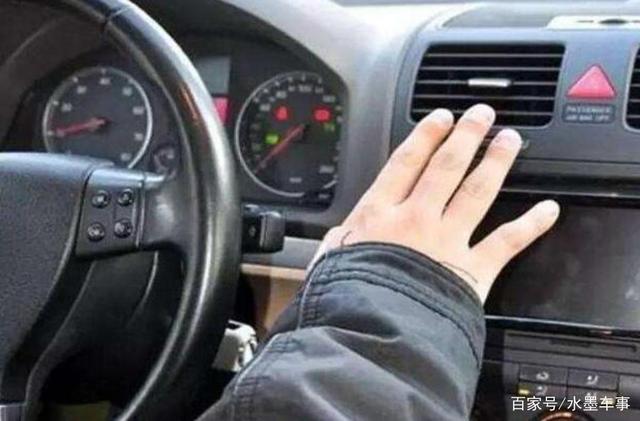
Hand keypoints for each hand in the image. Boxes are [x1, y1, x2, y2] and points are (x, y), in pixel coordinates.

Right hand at [313, 104, 559, 301]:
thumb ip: (338, 243)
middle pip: (445, 167)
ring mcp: (447, 240)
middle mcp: (416, 218)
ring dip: (495, 162)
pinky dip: (531, 225)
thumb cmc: (347, 297)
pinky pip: (507, 242)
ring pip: (476, 191)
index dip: (425, 136)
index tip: (440, 118)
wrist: (373, 330)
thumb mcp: (329, 262)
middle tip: (481, 116)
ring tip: (508, 141)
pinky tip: (548, 210)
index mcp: (379, 213)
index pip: (406, 163)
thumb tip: (337, 239)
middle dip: (465, 136)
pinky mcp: (471, 270)